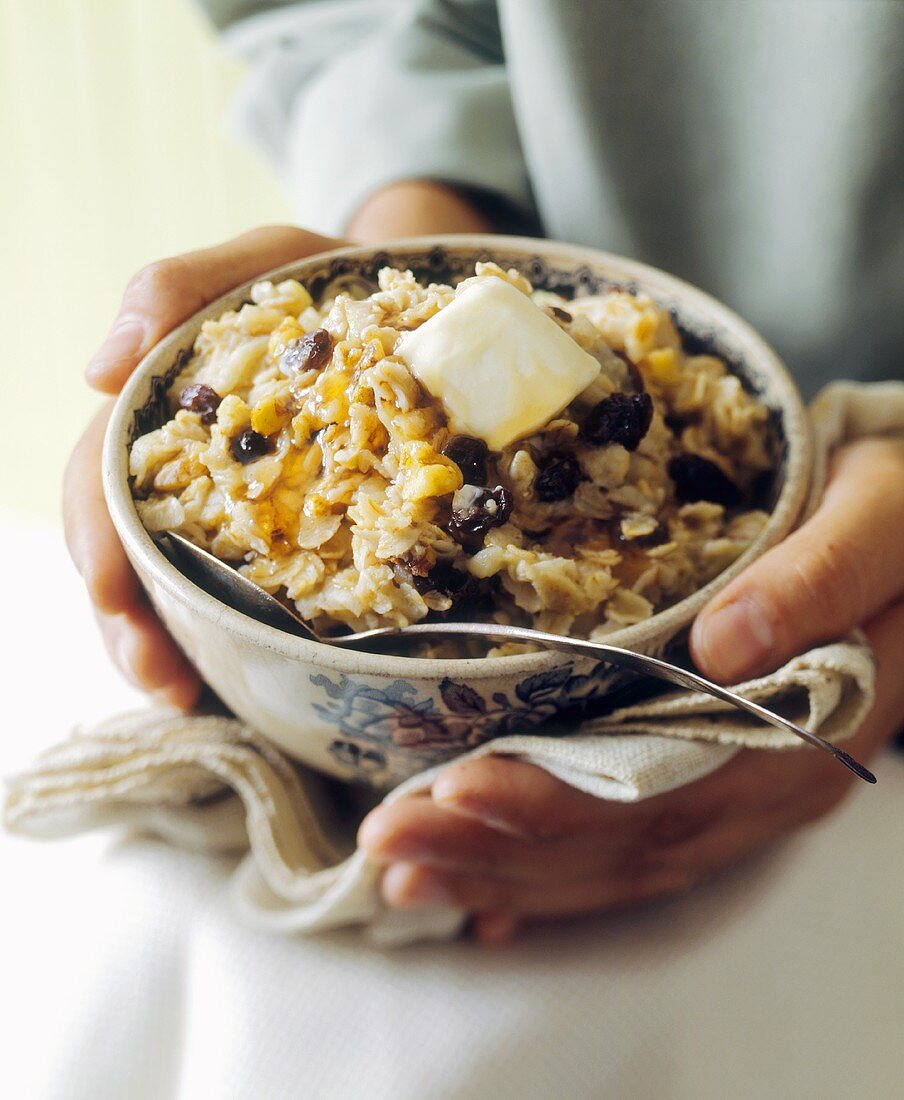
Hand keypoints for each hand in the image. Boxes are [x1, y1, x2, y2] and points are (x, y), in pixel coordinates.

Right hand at [64, 226, 341, 706]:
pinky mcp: (291, 529)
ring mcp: (237, 503)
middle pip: (128, 550)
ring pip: (177, 582)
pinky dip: (238, 636)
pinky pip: (250, 590)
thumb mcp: (264, 261)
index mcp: (167, 409)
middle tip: (165, 684)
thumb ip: (184, 288)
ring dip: (173, 646)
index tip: (115, 598)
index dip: (99, 542)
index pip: (103, 478)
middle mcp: (190, 465)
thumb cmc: (327, 281)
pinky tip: (246, 677)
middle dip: (130, 621)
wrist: (417, 305)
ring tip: (192, 698)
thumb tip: (97, 370)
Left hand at [359, 439, 903, 942]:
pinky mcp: (721, 781)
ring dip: (508, 869)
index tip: (452, 790)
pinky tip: (483, 895)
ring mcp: (746, 792)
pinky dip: (554, 877)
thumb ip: (820, 576)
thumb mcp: (878, 518)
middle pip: (622, 836)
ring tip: (406, 868)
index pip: (664, 784)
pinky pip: (635, 851)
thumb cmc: (897, 515)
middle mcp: (772, 780)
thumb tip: (727, 642)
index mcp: (807, 724)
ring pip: (618, 858)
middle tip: (388, 840)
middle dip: (497, 845)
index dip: (556, 798)